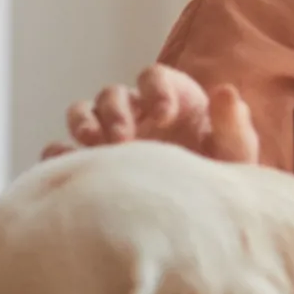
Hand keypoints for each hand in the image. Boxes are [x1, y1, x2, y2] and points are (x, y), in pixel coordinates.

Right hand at [41, 65, 259, 163]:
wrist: (202, 217)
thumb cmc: (220, 173)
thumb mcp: (235, 152)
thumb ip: (232, 124)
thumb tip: (226, 93)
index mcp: (172, 99)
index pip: (155, 77)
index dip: (156, 89)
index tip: (164, 114)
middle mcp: (136, 112)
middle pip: (113, 94)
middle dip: (115, 112)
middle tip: (123, 139)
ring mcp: (109, 136)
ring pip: (83, 114)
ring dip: (83, 124)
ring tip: (92, 146)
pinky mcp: (91, 163)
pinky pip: (63, 151)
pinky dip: (59, 155)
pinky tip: (66, 169)